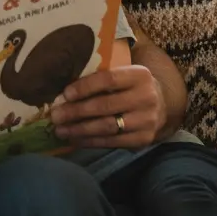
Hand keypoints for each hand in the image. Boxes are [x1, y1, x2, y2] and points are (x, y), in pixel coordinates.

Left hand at [50, 65, 166, 147]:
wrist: (161, 105)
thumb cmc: (129, 86)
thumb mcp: (121, 74)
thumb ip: (99, 77)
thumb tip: (63, 91)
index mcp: (139, 75)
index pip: (108, 79)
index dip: (84, 87)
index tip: (65, 94)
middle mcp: (146, 97)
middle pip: (105, 106)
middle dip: (76, 112)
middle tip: (55, 116)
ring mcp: (147, 121)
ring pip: (108, 127)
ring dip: (80, 129)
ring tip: (60, 130)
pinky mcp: (144, 139)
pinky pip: (113, 142)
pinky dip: (91, 141)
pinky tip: (75, 139)